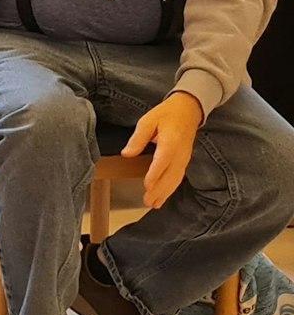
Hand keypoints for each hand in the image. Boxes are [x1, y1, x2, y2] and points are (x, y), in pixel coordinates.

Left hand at [122, 92, 203, 208]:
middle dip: (159, 190)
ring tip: (154, 204)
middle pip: (170, 175)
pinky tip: (163, 197)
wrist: (188, 110)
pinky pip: (178, 177)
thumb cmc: (167, 114)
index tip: (147, 186)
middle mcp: (180, 153)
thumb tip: (127, 154)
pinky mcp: (184, 161)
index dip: (155, 174)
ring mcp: (184, 158)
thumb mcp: (148, 120)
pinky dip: (171, 188)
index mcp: (171, 142)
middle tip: (147, 202)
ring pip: (175, 179)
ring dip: (165, 193)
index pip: (163, 161)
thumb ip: (137, 138)